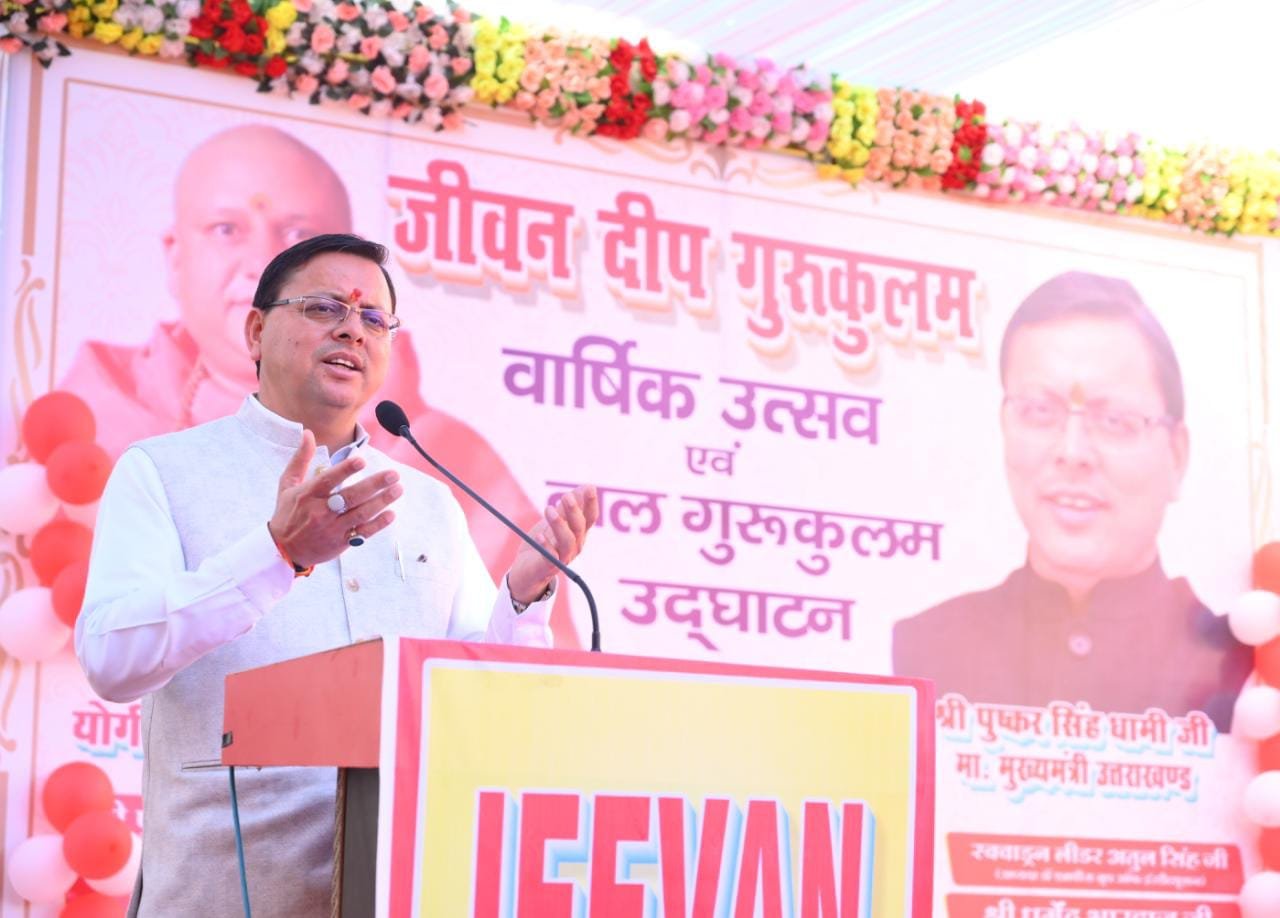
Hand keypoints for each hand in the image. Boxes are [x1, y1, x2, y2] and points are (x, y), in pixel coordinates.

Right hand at [268, 430, 402, 567]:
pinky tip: (391, 514)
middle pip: (351, 496)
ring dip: (381, 501)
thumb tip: (308, 433)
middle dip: (374, 485)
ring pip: (360, 514)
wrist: (283, 550)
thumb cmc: (288, 513)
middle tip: (393, 474)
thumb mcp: (288, 484)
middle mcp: (320, 511)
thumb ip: (301, 458)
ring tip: (398, 489)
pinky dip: (378, 524)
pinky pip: (362, 533)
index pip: (328, 480)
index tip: (363, 461)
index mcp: (308, 494)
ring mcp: (332, 528)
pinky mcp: (341, 542)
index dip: (345, 470)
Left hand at [507, 485, 598, 604]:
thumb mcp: (556, 521)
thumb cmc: (543, 543)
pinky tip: (540, 535)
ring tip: (548, 509)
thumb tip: (585, 486)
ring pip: (567, 541)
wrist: (527, 570)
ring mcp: (563, 557)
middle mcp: (575, 546)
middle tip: (566, 496)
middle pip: (579, 528)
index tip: (590, 487)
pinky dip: (546, 546)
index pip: (590, 518)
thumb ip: (567, 507)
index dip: (591, 503)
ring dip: (559, 524)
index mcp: (578, 533)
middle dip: (574, 511)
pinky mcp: (547, 567)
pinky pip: (550, 557)